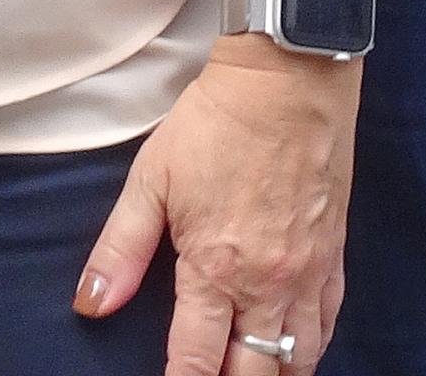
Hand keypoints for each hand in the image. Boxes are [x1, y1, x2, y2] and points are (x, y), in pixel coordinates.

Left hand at [77, 48, 357, 372]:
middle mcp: (267, 284)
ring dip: (271, 375)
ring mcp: (307, 273)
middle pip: (252, 374)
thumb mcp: (151, 178)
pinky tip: (292, 349)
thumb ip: (121, 248)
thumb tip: (91, 302)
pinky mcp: (333, 255)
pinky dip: (309, 348)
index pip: (195, 362)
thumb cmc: (216, 122)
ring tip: (247, 373)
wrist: (288, 79)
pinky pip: (328, 324)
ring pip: (298, 360)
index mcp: (215, 269)